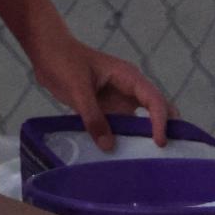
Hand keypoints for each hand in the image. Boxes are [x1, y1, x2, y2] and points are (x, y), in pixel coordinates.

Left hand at [27, 28, 175, 151]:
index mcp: (128, 77)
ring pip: (138, 121)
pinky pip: (118, 126)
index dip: (161, 121)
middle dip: (165, 128)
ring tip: (147, 162)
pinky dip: (122, 139)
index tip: (160, 142)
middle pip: (156, 110)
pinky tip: (119, 157)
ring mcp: (117, 100)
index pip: (154, 100)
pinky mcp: (105, 109)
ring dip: (142, 138)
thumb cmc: (63, 61)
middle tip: (169, 154)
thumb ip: (92, 116)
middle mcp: (128, 90)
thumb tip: (108, 146)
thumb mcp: (77, 88)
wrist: (46, 52)